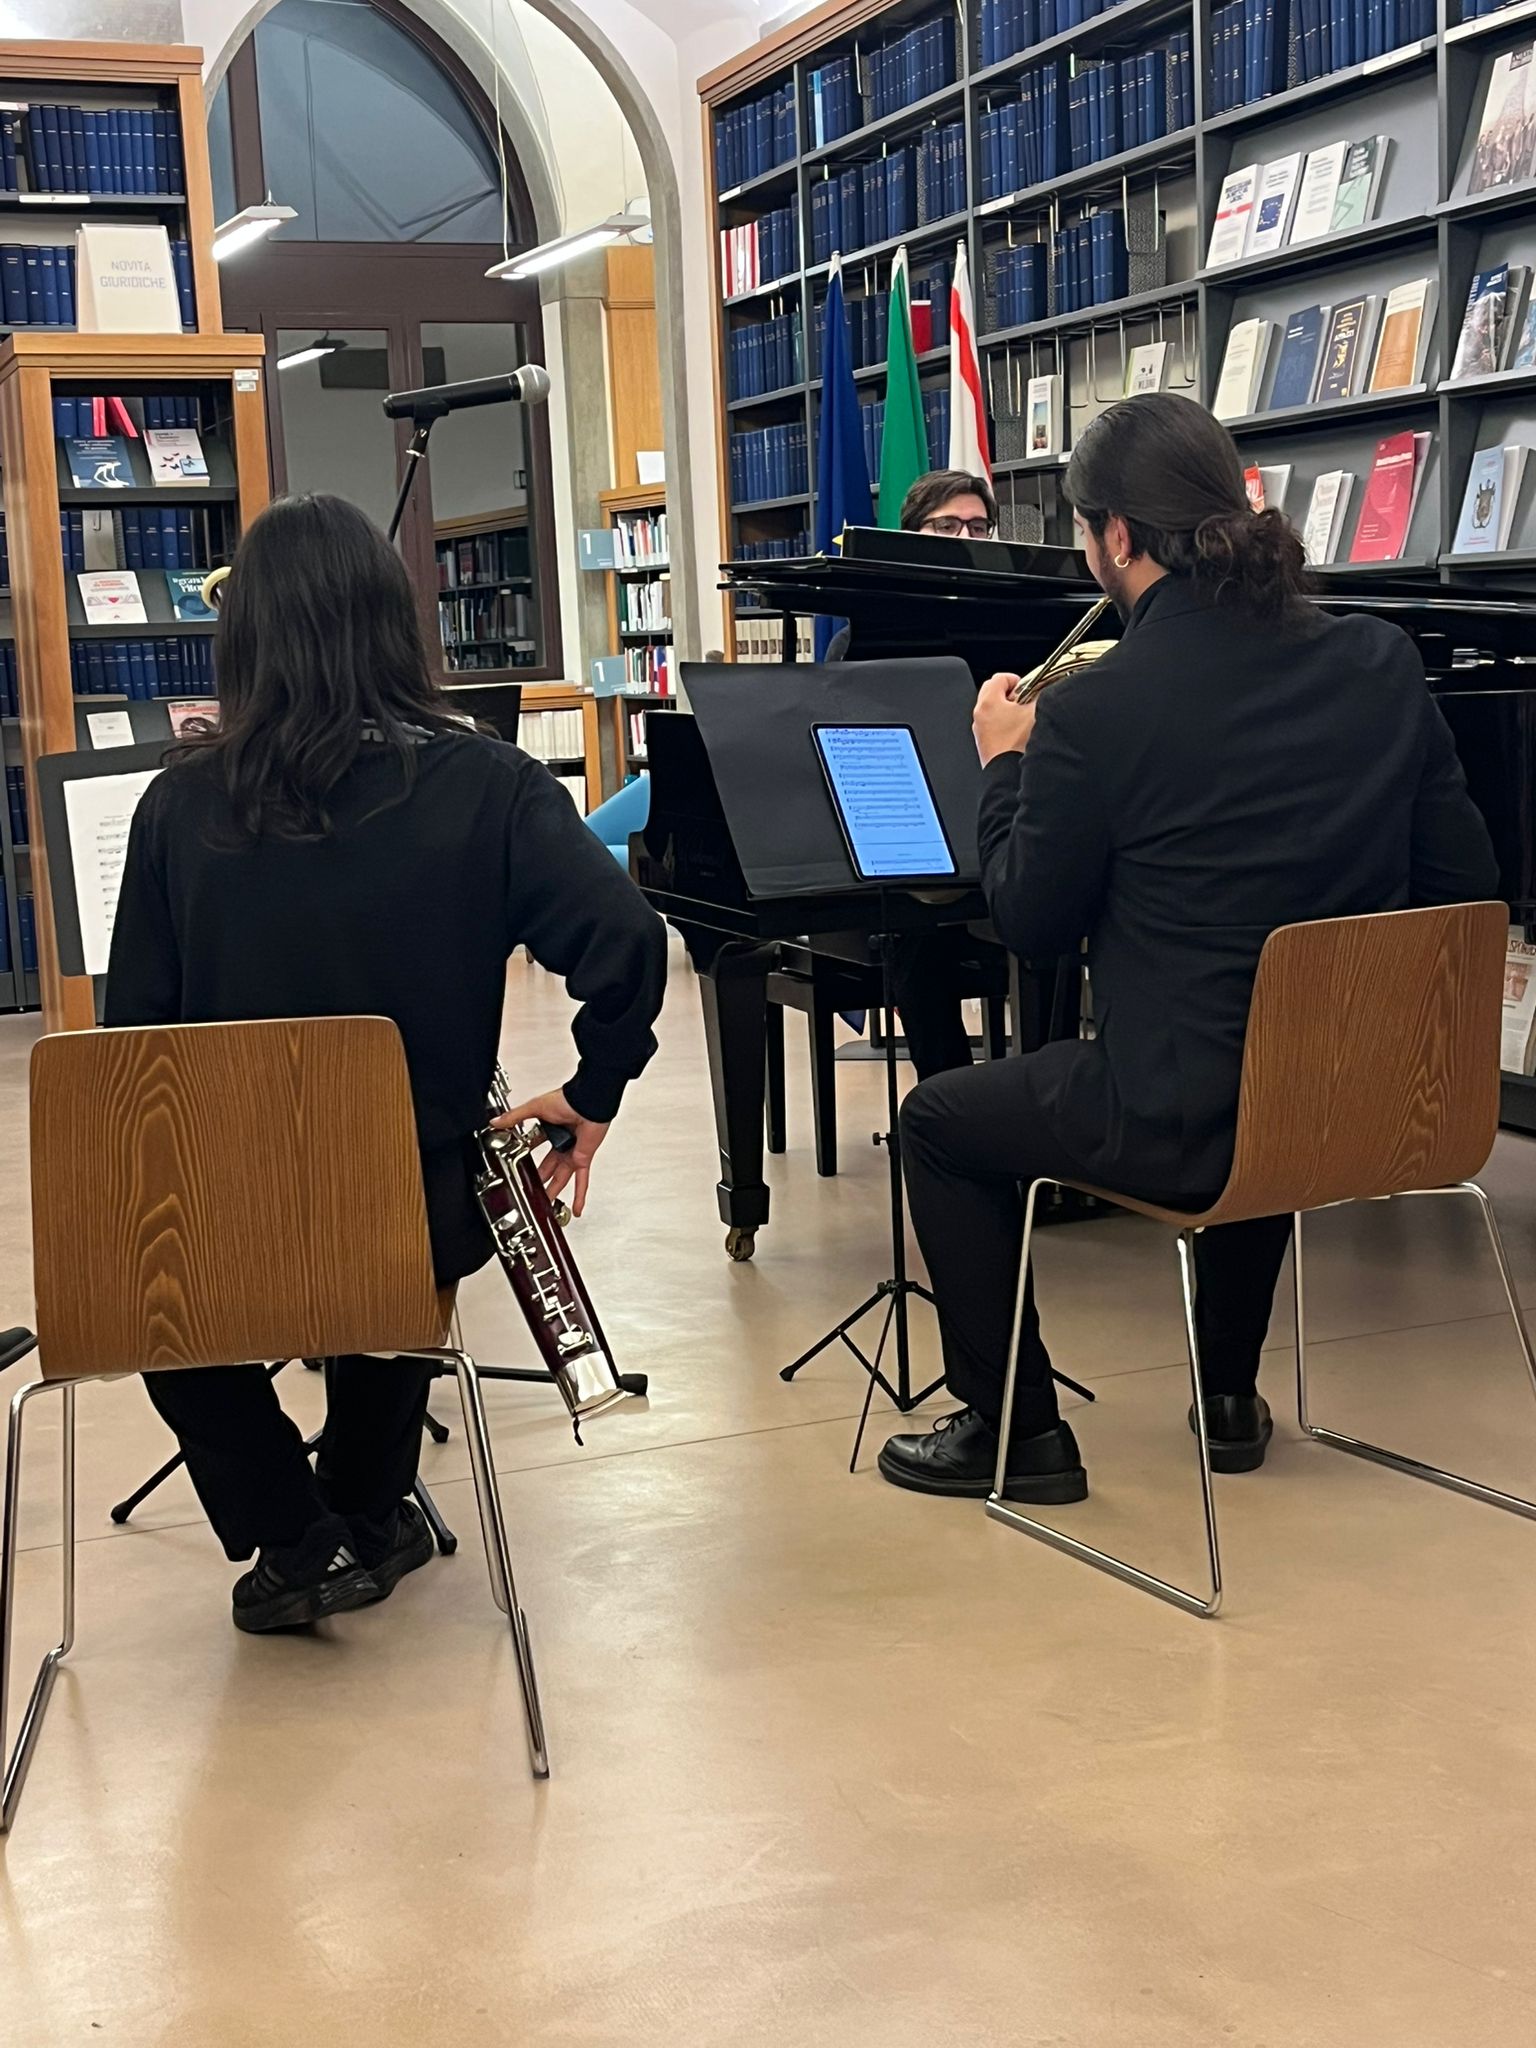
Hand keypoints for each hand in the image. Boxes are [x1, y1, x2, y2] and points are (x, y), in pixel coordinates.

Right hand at [493, 1087, 609, 1217]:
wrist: (588, 1101)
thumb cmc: (567, 1100)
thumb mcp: (535, 1108)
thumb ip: (515, 1117)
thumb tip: (496, 1122)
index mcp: (549, 1129)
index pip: (534, 1144)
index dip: (525, 1154)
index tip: (516, 1162)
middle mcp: (561, 1143)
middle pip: (547, 1166)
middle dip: (539, 1178)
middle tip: (530, 1189)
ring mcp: (572, 1152)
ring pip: (561, 1177)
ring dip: (554, 1191)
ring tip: (546, 1204)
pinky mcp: (582, 1159)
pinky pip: (581, 1181)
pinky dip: (580, 1195)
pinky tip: (577, 1208)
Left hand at [973, 672, 1039, 766]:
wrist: (1008, 773)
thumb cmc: (1017, 744)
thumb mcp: (1035, 713)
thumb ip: (1040, 696)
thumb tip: (1044, 691)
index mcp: (989, 702)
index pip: (999, 678)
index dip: (1016, 679)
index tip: (1026, 687)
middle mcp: (980, 714)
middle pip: (992, 692)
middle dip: (1010, 694)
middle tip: (1024, 700)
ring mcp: (980, 730)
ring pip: (992, 710)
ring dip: (1007, 710)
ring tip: (1022, 718)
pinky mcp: (984, 743)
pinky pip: (992, 726)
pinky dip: (1003, 724)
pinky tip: (1017, 733)